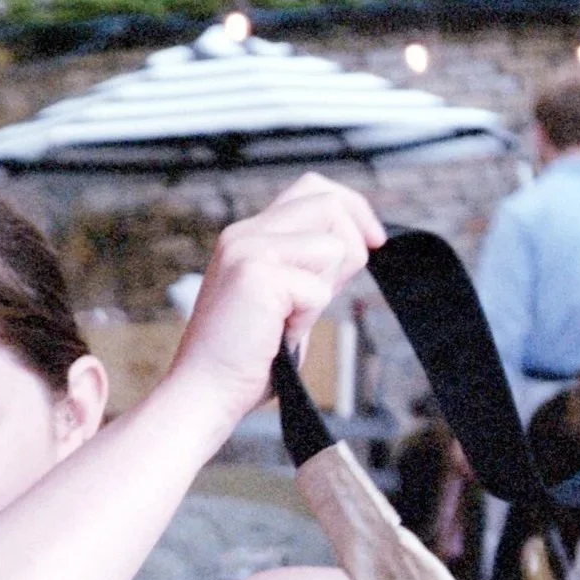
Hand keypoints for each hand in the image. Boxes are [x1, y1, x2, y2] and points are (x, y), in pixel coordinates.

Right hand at [172, 173, 384, 416]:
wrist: (204, 390)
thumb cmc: (243, 357)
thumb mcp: (282, 299)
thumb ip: (308, 266)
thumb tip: (359, 245)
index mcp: (248, 235)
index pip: (312, 189)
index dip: (353, 209)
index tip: (375, 240)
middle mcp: (245, 234)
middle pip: (328, 203)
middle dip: (352, 244)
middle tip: (334, 289)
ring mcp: (249, 250)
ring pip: (332, 245)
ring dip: (324, 291)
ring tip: (290, 319)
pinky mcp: (257, 275)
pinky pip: (319, 289)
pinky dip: (307, 319)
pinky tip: (278, 334)